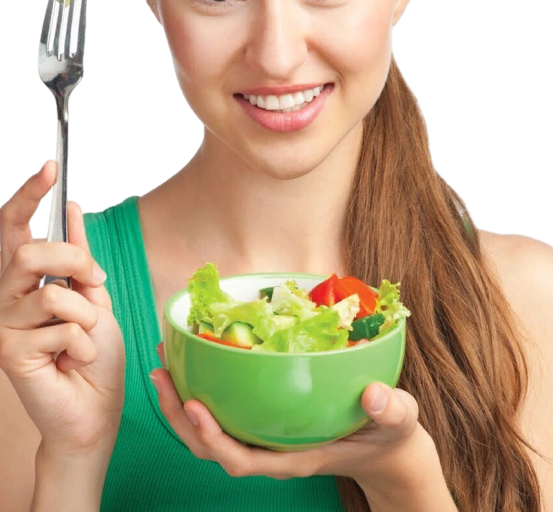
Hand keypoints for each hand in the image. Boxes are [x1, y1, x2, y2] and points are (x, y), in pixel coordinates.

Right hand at [0, 159, 125, 456]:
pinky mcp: (9, 352)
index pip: (14, 227)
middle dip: (75, 262)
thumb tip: (72, 208)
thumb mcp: (94, 293)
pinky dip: (83, 343)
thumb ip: (79, 255)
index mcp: (27, 277)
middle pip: (30, 251)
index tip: (50, 166)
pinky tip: (75, 360)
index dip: (28, 194)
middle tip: (96, 282)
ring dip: (85, 314)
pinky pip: (58, 329)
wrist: (96, 405)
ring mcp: (4, 324)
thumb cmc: (95, 351)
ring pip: (50, 292)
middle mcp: (7, 295)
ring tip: (85, 336)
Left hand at [151, 341, 436, 488]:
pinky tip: (199, 360)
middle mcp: (273, 451)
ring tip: (164, 362)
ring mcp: (268, 438)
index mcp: (295, 458)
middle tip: (160, 371)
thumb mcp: (399, 422)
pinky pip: (227, 412)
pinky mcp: (268, 421)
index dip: (213, 438)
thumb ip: (391, 411)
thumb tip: (375, 394)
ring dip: (182, 401)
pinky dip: (206, 389)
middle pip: (211, 447)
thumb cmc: (389, 435)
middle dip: (179, 414)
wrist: (388, 449)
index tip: (194, 405)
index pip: (243, 460)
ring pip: (211, 431)